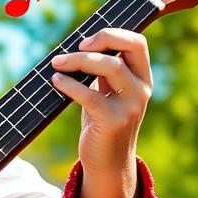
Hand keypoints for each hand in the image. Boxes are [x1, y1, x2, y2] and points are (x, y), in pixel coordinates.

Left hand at [50, 28, 151, 173]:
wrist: (107, 163)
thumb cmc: (101, 123)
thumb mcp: (106, 93)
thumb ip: (101, 71)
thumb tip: (75, 45)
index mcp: (141, 78)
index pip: (137, 42)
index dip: (112, 34)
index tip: (86, 41)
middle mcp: (141, 89)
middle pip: (127, 48)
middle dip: (100, 40)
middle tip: (75, 47)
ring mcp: (130, 105)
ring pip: (110, 67)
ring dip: (79, 60)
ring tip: (57, 64)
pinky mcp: (114, 121)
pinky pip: (89, 94)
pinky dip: (69, 84)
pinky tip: (56, 81)